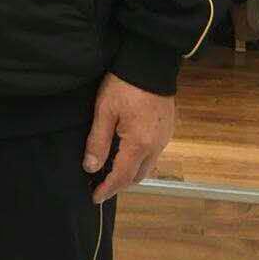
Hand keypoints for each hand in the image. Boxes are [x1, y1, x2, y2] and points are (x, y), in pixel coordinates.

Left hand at [84, 72, 174, 203]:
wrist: (150, 62)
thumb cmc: (124, 84)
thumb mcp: (104, 111)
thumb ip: (98, 141)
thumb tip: (90, 168)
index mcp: (139, 144)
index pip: (122, 176)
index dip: (107, 189)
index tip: (94, 197)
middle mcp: (156, 146)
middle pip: (137, 176)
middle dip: (119, 184)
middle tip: (100, 184)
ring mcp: (164, 138)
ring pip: (147, 166)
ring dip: (130, 172)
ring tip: (111, 170)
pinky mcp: (167, 128)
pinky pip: (153, 153)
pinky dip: (139, 160)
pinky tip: (127, 153)